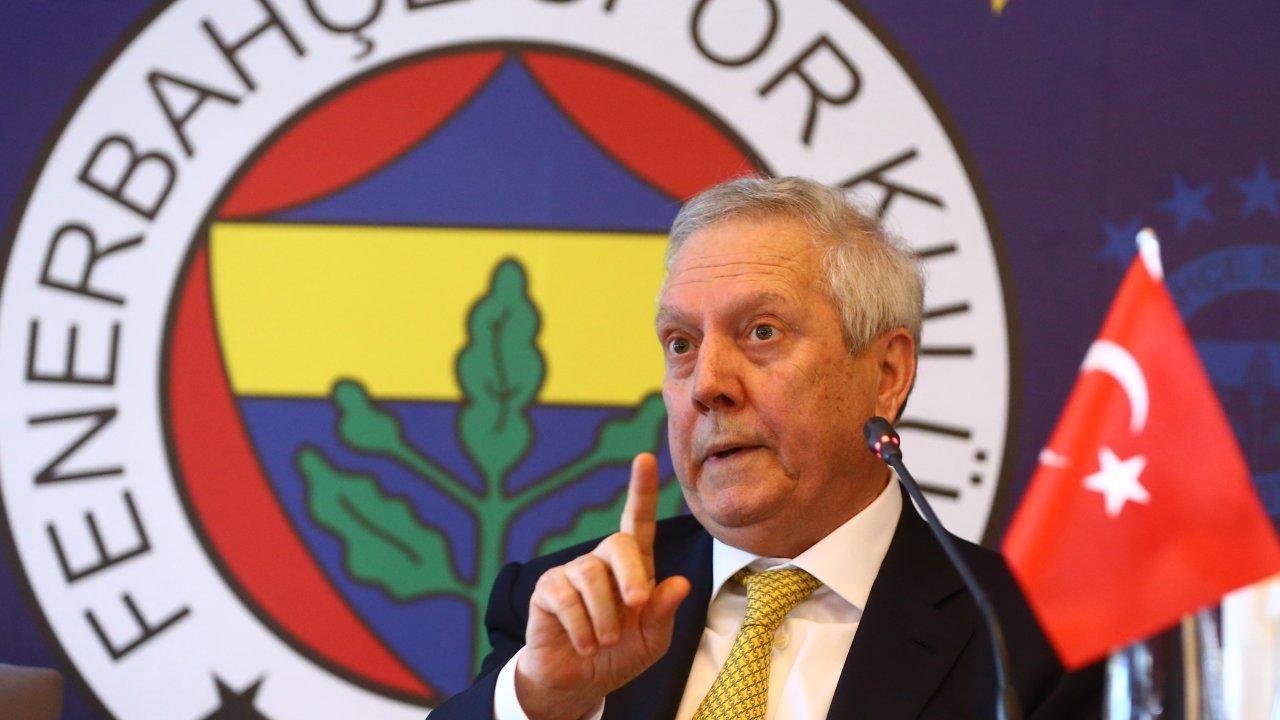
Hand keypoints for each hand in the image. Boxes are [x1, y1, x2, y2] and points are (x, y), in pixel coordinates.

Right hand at [514, 453, 690, 719]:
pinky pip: (565, 598)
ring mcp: (572, 572)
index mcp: (634, 567)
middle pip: (618, 543)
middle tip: (636, 605)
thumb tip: (681, 583)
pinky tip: (583, 644)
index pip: (637, 521)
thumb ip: (664, 612)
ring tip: (605, 641)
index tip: (643, 458)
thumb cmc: (619, 654)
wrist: (578, 681)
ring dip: (605, 615)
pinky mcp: (547, 589)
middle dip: (631, 574)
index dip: (641, 490)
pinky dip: (581, 627)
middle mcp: (602, 562)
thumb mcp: (652, 640)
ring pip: (591, 574)